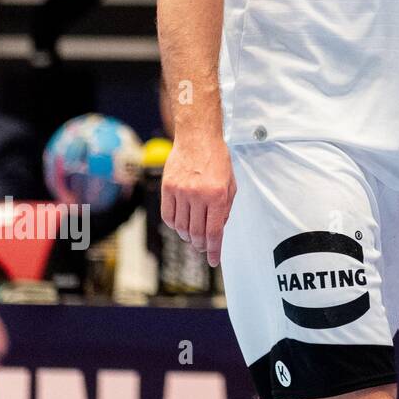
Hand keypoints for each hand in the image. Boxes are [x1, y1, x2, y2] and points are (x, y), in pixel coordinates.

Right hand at [161, 134, 235, 267]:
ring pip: (181, 227)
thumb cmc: (217, 159)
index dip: (214, 249)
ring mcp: (181, 191)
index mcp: (217, 195)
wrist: (198, 137)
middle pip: (197, 233)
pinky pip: (168, 215)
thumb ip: (225, 207)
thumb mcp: (230, 183)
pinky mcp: (167, 188)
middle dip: (202, 245)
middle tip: (204, 249)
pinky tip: (181, 225)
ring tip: (194, 238)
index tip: (215, 260)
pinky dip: (174, 225)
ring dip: (188, 237)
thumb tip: (218, 229)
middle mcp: (198, 195)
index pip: (215, 231)